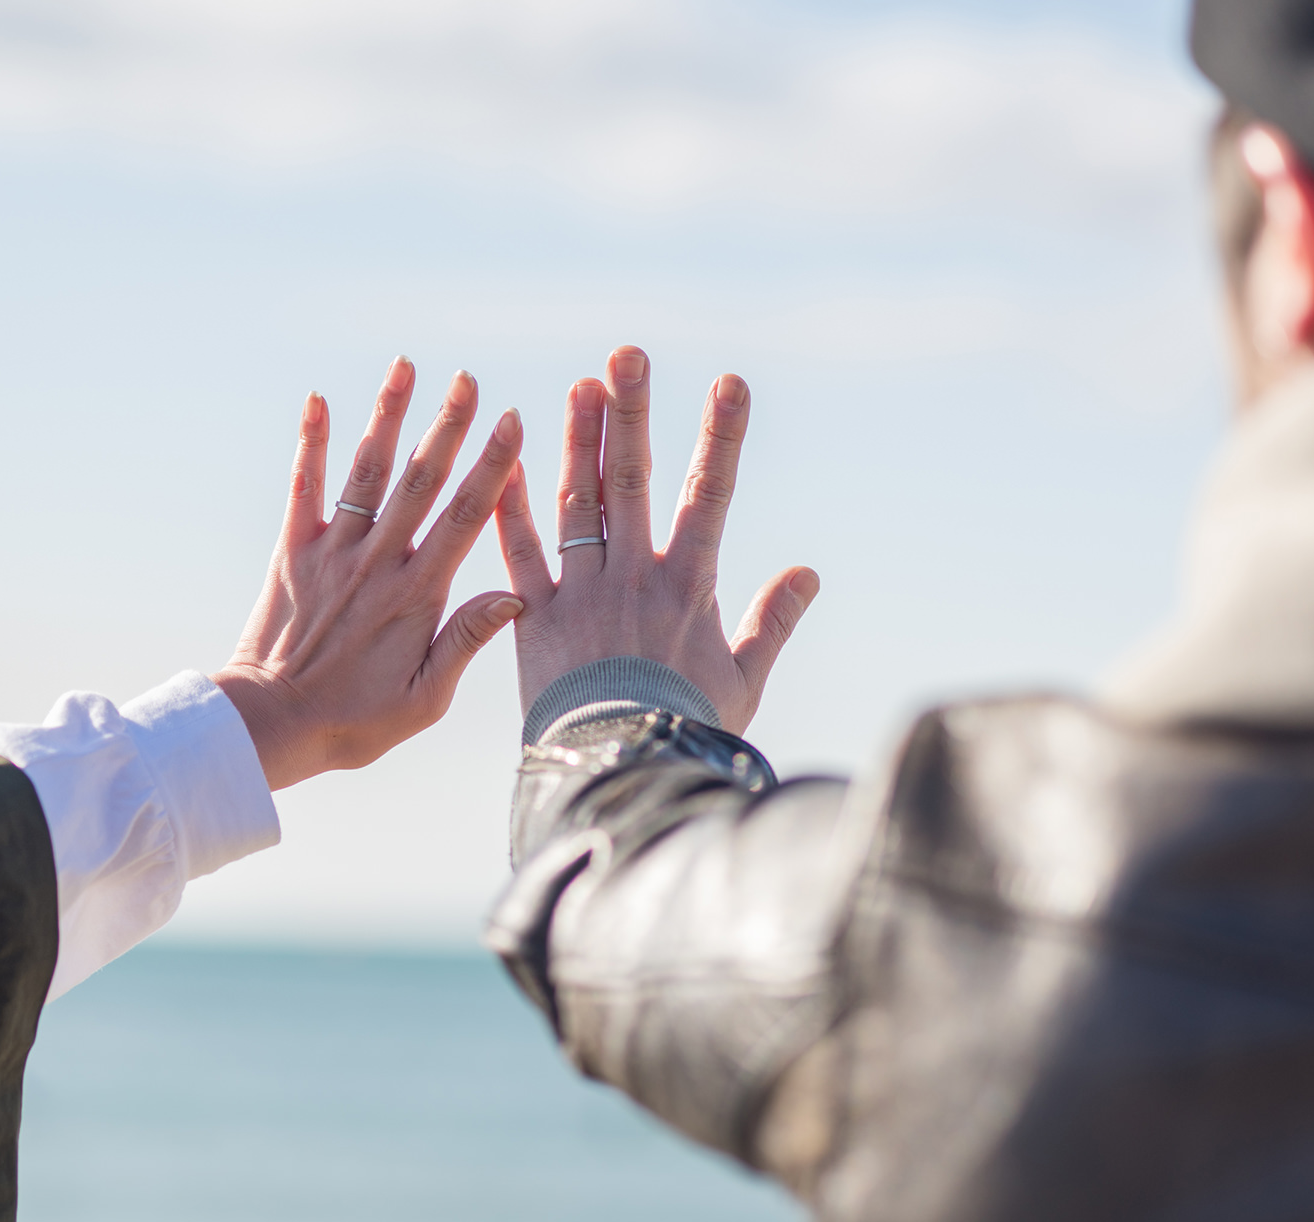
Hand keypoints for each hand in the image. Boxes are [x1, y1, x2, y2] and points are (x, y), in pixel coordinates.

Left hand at [215, 359, 525, 789]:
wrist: (270, 725)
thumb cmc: (352, 723)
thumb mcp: (423, 700)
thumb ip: (465, 642)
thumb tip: (513, 595)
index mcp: (416, 596)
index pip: (465, 518)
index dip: (492, 467)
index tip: (513, 422)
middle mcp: (376, 563)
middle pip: (421, 481)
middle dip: (447, 426)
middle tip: (469, 379)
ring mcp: (332, 552)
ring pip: (367, 471)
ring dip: (388, 416)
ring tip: (406, 367)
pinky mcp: (292, 552)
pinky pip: (304, 487)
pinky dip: (311, 442)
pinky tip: (317, 400)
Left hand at [495, 346, 818, 734]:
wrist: (617, 774)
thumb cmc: (687, 732)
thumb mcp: (743, 680)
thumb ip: (771, 622)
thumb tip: (807, 574)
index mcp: (688, 586)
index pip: (709, 494)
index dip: (720, 436)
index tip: (729, 382)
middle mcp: (633, 577)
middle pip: (633, 480)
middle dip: (632, 414)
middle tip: (628, 356)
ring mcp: (581, 593)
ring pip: (579, 503)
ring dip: (578, 442)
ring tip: (580, 387)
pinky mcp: (534, 618)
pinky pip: (519, 553)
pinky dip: (512, 508)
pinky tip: (507, 462)